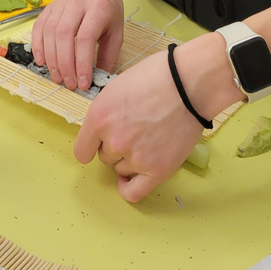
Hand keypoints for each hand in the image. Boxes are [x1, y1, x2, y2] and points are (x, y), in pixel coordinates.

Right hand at [32, 0, 124, 89]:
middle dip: (64, 64)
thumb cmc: (107, 7)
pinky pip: (39, 27)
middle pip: (64, 35)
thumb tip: (100, 81)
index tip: (83, 83)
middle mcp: (77, 2)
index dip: (82, 63)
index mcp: (98, 7)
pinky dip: (38, 46)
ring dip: (51, 59)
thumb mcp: (117, 29)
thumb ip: (109, 55)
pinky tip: (42, 61)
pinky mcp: (49, 7)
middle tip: (68, 83)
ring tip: (57, 77)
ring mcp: (60, 3)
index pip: (86, 38)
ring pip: (50, 32)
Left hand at [74, 49, 202, 202]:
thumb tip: (103, 130)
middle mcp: (113, 141)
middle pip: (104, 157)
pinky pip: (132, 192)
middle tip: (134, 130)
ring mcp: (135, 157)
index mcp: (99, 117)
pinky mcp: (157, 170)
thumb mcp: (117, 88)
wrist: (189, 83)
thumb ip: (106, 113)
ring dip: (128, 159)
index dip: (92, 144)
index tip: (99, 142)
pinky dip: (127, 187)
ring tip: (146, 140)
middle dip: (115, 145)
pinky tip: (132, 176)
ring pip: (120, 169)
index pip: (82, 150)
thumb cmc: (155, 77)